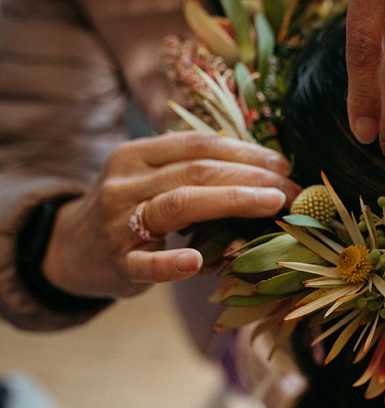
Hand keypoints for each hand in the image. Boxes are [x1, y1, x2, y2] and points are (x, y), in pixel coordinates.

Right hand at [42, 132, 299, 297]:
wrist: (71, 249)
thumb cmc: (130, 208)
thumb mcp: (150, 176)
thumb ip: (191, 167)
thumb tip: (262, 165)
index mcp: (137, 154)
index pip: (199, 144)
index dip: (245, 151)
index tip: (282, 163)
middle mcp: (126, 182)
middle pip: (196, 170)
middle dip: (251, 176)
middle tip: (290, 187)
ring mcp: (119, 222)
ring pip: (179, 203)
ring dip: (231, 201)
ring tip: (271, 204)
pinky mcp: (117, 262)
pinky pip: (144, 262)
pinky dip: (171, 263)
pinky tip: (196, 262)